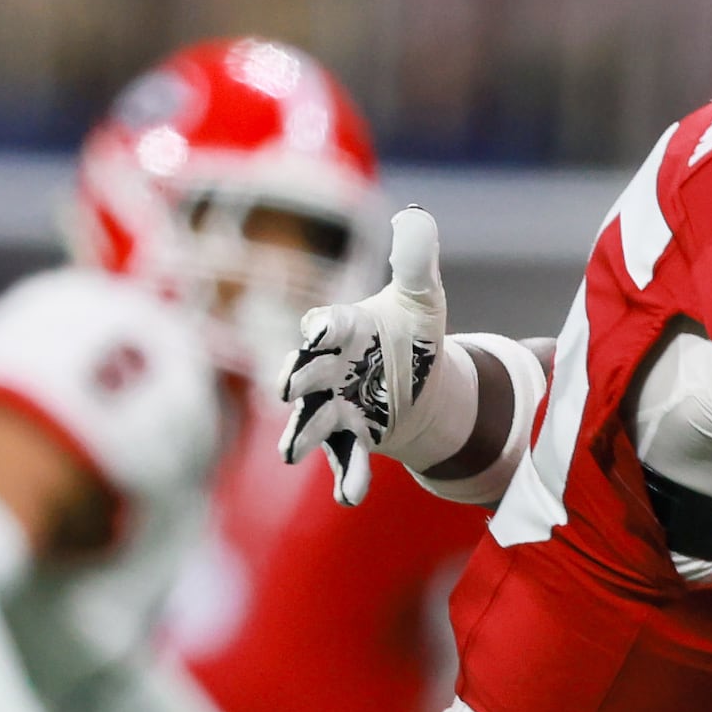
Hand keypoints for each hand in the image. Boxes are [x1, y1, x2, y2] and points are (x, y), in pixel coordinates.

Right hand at [281, 208, 466, 505]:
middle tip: (290, 389)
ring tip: (291, 453)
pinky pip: (345, 459)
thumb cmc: (412, 333)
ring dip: (302, 434)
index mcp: (344, 328)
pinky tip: (350, 496)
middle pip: (307, 373)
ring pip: (312, 421)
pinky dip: (347, 476)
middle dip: (299, 380)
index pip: (326, 325)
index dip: (323, 328)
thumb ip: (416, 260)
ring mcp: (335, 406)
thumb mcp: (421, 296)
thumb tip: (416, 215)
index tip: (321, 331)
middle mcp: (328, 368)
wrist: (420, 382)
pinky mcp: (352, 439)